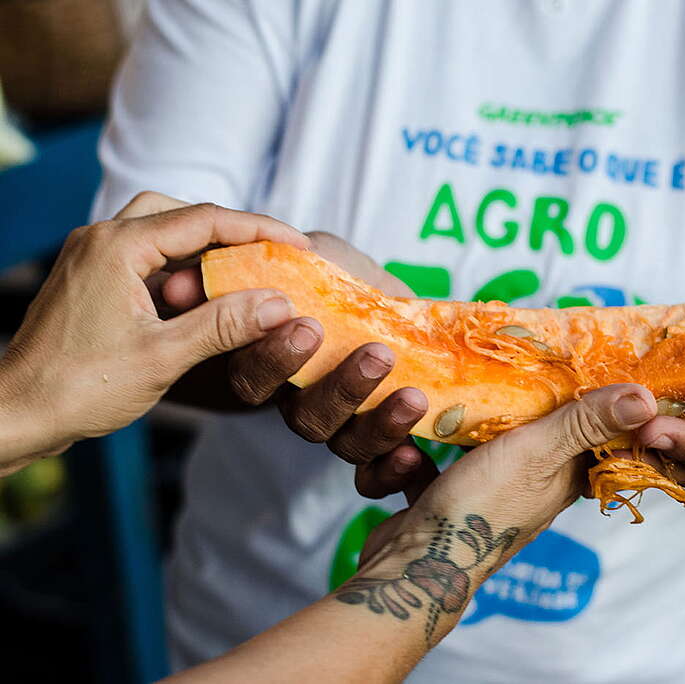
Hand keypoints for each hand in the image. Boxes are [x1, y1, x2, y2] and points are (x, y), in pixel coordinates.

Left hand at [0, 193, 309, 471]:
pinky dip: (179, 270)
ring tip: (241, 277)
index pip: (205, 219)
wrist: (17, 414)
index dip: (259, 229)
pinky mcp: (89, 280)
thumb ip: (225, 324)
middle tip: (270, 256)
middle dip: (230, 232)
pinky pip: (144, 258)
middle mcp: (101, 240)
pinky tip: (201, 300)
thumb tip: (280, 304)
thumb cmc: (79, 386)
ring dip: (203, 250)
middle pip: (181, 213)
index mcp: (118, 247)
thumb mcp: (164, 356)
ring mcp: (91, 258)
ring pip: (161, 232)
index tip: (299, 244)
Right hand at [156, 228, 432, 489]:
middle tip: (377, 355)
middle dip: (343, 389)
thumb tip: (180, 284)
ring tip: (413, 396)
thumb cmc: (340, 276)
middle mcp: (301, 403)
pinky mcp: (381, 436)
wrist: (397, 297)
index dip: (274, 359)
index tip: (308, 326)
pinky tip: (414, 455)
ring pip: (346, 444)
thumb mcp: (306, 257)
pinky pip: (377, 472)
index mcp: (272, 364)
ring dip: (381, 423)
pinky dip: (393, 471)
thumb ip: (260, 264)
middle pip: (306, 419)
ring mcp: (342, 425)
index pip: (254, 378)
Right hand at [351, 384, 655, 633]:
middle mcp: (532, 488)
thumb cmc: (482, 508)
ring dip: (466, 424)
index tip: (584, 358)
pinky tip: (412, 444)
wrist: (414, 568)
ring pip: (483, 447)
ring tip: (456, 392)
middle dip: (524, 399)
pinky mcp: (445, 501)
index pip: (596, 433)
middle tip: (515, 358)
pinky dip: (425, 456)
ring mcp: (487, 495)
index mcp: (565, 477)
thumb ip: (585, 423)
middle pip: (538, 434)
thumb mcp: (538, 452)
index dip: (596, 398)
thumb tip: (646, 399)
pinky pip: (439, 467)